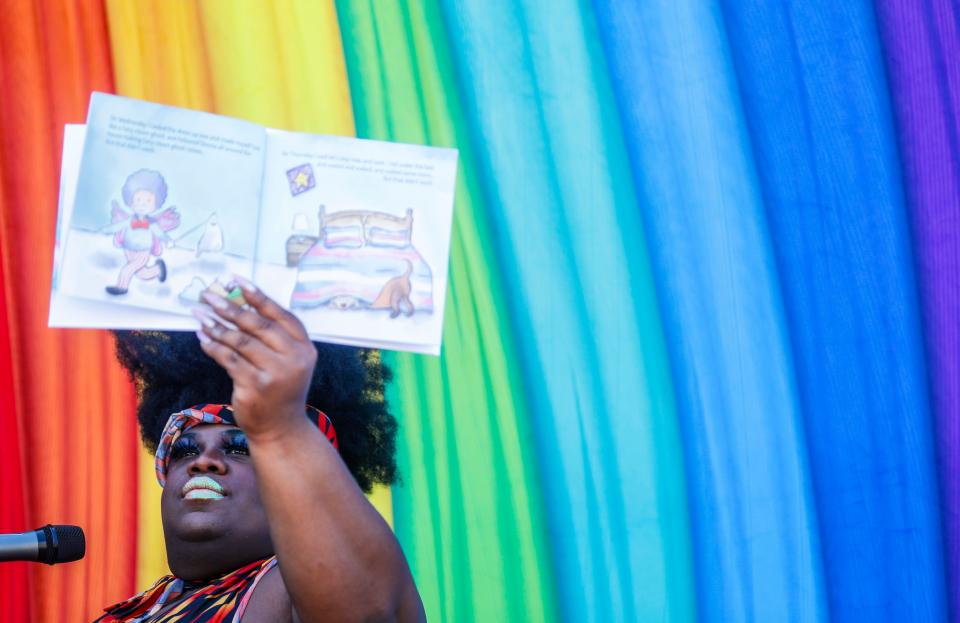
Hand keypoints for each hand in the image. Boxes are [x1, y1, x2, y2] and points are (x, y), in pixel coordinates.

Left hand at [193, 278, 316, 439]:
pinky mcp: (255, 387)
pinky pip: (229, 360)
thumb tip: (239, 305)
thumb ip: (272, 338)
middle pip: (258, 325)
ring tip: (200, 315)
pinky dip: (214, 347)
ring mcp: (275, 374)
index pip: (281, 315)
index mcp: (305, 348)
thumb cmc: (281, 390)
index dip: (258, 296)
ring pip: (241, 341)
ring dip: (217, 326)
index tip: (237, 280)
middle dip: (230, 308)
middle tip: (208, 297)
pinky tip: (203, 338)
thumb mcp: (288, 361)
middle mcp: (294, 359)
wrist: (281, 429)